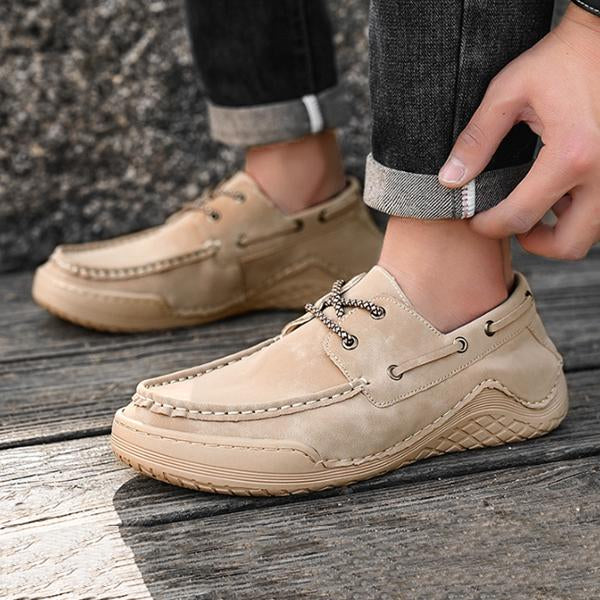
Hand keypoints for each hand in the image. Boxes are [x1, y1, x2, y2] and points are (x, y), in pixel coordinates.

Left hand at [438, 4, 599, 259]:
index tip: (475, 221)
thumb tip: (449, 180)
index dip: (490, 227)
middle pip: (569, 244)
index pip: (520, 216)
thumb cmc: (558, 60)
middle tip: (512, 223)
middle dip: (535, 243)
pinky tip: (558, 191)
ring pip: (590, 233)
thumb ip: (476, 140)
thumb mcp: (508, 93)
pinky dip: (579, 213)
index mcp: (572, 155)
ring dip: (560, 230)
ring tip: (534, 205)